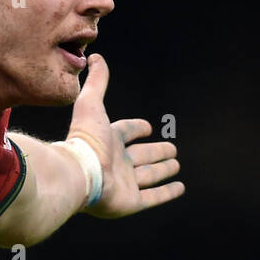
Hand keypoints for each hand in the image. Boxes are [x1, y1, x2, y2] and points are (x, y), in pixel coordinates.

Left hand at [67, 53, 184, 218]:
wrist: (79, 174)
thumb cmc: (85, 141)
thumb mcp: (91, 104)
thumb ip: (96, 82)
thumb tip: (94, 57)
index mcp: (108, 142)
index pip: (126, 132)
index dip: (136, 129)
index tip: (147, 127)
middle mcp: (116, 163)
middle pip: (142, 156)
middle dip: (156, 152)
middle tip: (172, 150)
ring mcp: (124, 184)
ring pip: (149, 175)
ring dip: (163, 171)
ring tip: (176, 165)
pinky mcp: (131, 202)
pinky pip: (153, 197)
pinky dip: (167, 192)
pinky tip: (179, 187)